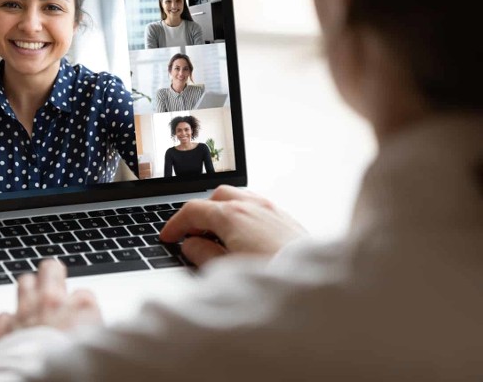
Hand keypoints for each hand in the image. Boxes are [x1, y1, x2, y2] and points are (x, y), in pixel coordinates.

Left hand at [0, 259, 102, 343]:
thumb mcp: (97, 345)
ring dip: (28, 290)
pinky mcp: (6, 329)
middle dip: (52, 274)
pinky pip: (4, 315)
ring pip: (24, 282)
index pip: (84, 294)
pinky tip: (15, 328)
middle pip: (51, 269)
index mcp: (81, 307)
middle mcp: (52, 303)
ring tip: (33, 300)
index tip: (81, 317)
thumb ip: (93, 331)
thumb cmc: (76, 371)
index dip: (82, 306)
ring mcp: (26, 313)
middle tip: (54, 282)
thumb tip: (93, 332)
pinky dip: (9, 320)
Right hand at [159, 186, 306, 266]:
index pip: (193, 210)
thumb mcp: (225, 271)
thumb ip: (202, 254)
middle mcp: (253, 206)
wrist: (316, 288)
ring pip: (240, 198)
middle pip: (217, 196)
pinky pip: (259, 207)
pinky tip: (245, 237)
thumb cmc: (272, 278)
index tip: (168, 237)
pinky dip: (244, 215)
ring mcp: (273, 210)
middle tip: (193, 234)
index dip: (175, 224)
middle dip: (201, 212)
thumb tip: (191, 245)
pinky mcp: (289, 220)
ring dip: (223, 211)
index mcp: (232, 215)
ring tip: (218, 235)